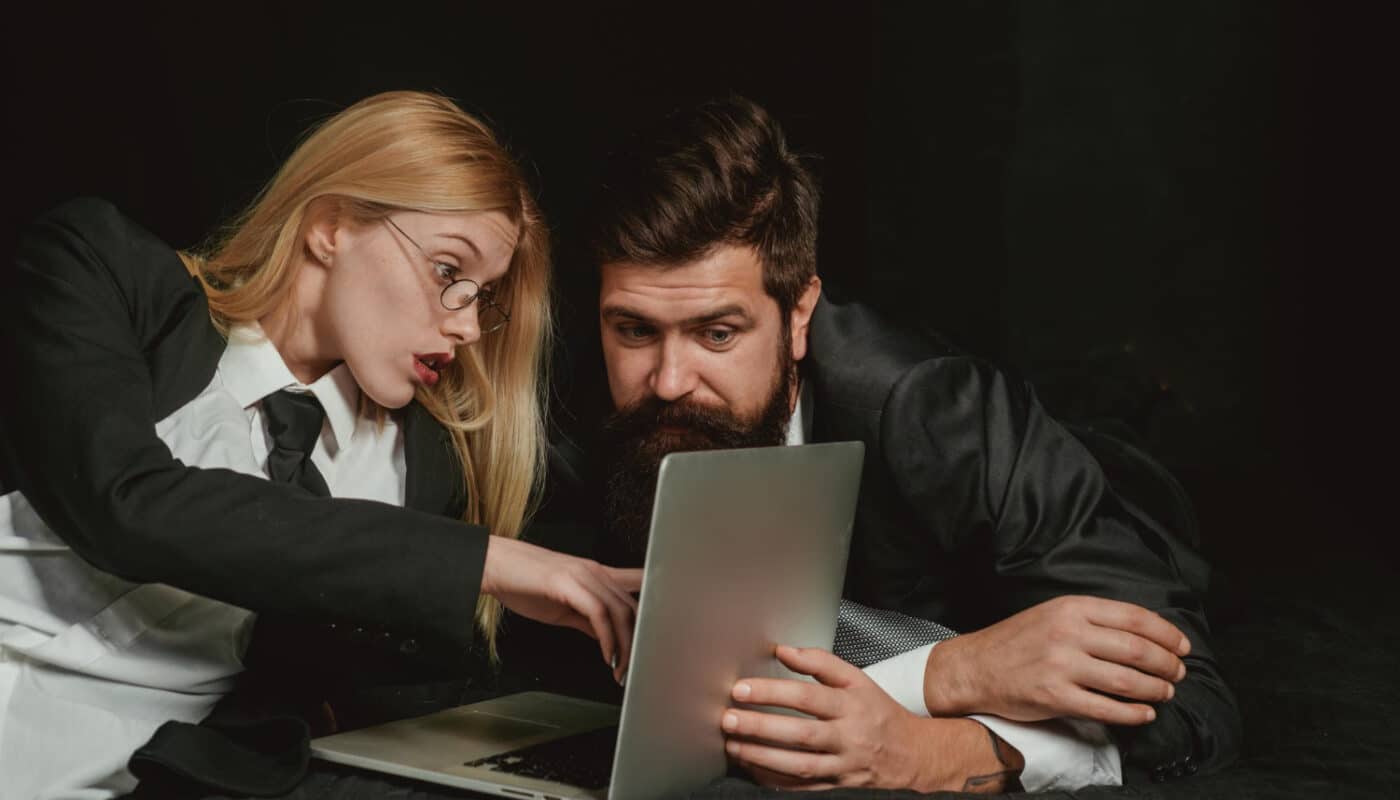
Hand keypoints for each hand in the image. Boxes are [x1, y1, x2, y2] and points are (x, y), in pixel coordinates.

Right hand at [481, 536, 641, 682]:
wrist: (494, 565)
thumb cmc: (523, 583)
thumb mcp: (562, 606)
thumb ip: (587, 620)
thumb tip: (606, 638)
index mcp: (597, 573)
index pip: (638, 582)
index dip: (656, 603)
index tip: (662, 632)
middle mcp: (596, 571)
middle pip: (633, 606)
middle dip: (639, 641)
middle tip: (635, 668)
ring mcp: (583, 575)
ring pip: (620, 611)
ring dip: (625, 645)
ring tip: (621, 669)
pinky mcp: (569, 583)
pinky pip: (599, 613)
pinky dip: (607, 638)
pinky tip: (606, 655)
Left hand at [720, 645, 1020, 791]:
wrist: (912, 756)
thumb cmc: (879, 713)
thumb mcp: (858, 680)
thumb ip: (820, 663)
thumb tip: (784, 650)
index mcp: (852, 705)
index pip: (808, 696)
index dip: (773, 691)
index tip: (742, 689)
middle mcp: (849, 737)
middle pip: (801, 734)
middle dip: (761, 727)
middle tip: (729, 718)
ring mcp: (844, 767)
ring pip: (800, 765)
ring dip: (762, 757)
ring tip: (733, 744)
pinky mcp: (838, 788)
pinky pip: (803, 788)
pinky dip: (776, 781)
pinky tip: (752, 770)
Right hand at [925, 595, 1190, 725]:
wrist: (975, 666)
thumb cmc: (1017, 641)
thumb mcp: (1053, 614)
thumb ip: (1093, 619)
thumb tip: (1142, 634)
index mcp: (1071, 608)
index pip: (1134, 617)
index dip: (1166, 634)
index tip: (1183, 647)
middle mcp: (1068, 633)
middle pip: (1136, 649)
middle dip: (1167, 664)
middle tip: (1179, 673)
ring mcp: (1061, 666)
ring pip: (1126, 680)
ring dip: (1155, 689)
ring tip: (1166, 693)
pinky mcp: (1054, 697)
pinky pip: (1105, 709)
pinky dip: (1132, 714)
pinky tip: (1145, 714)